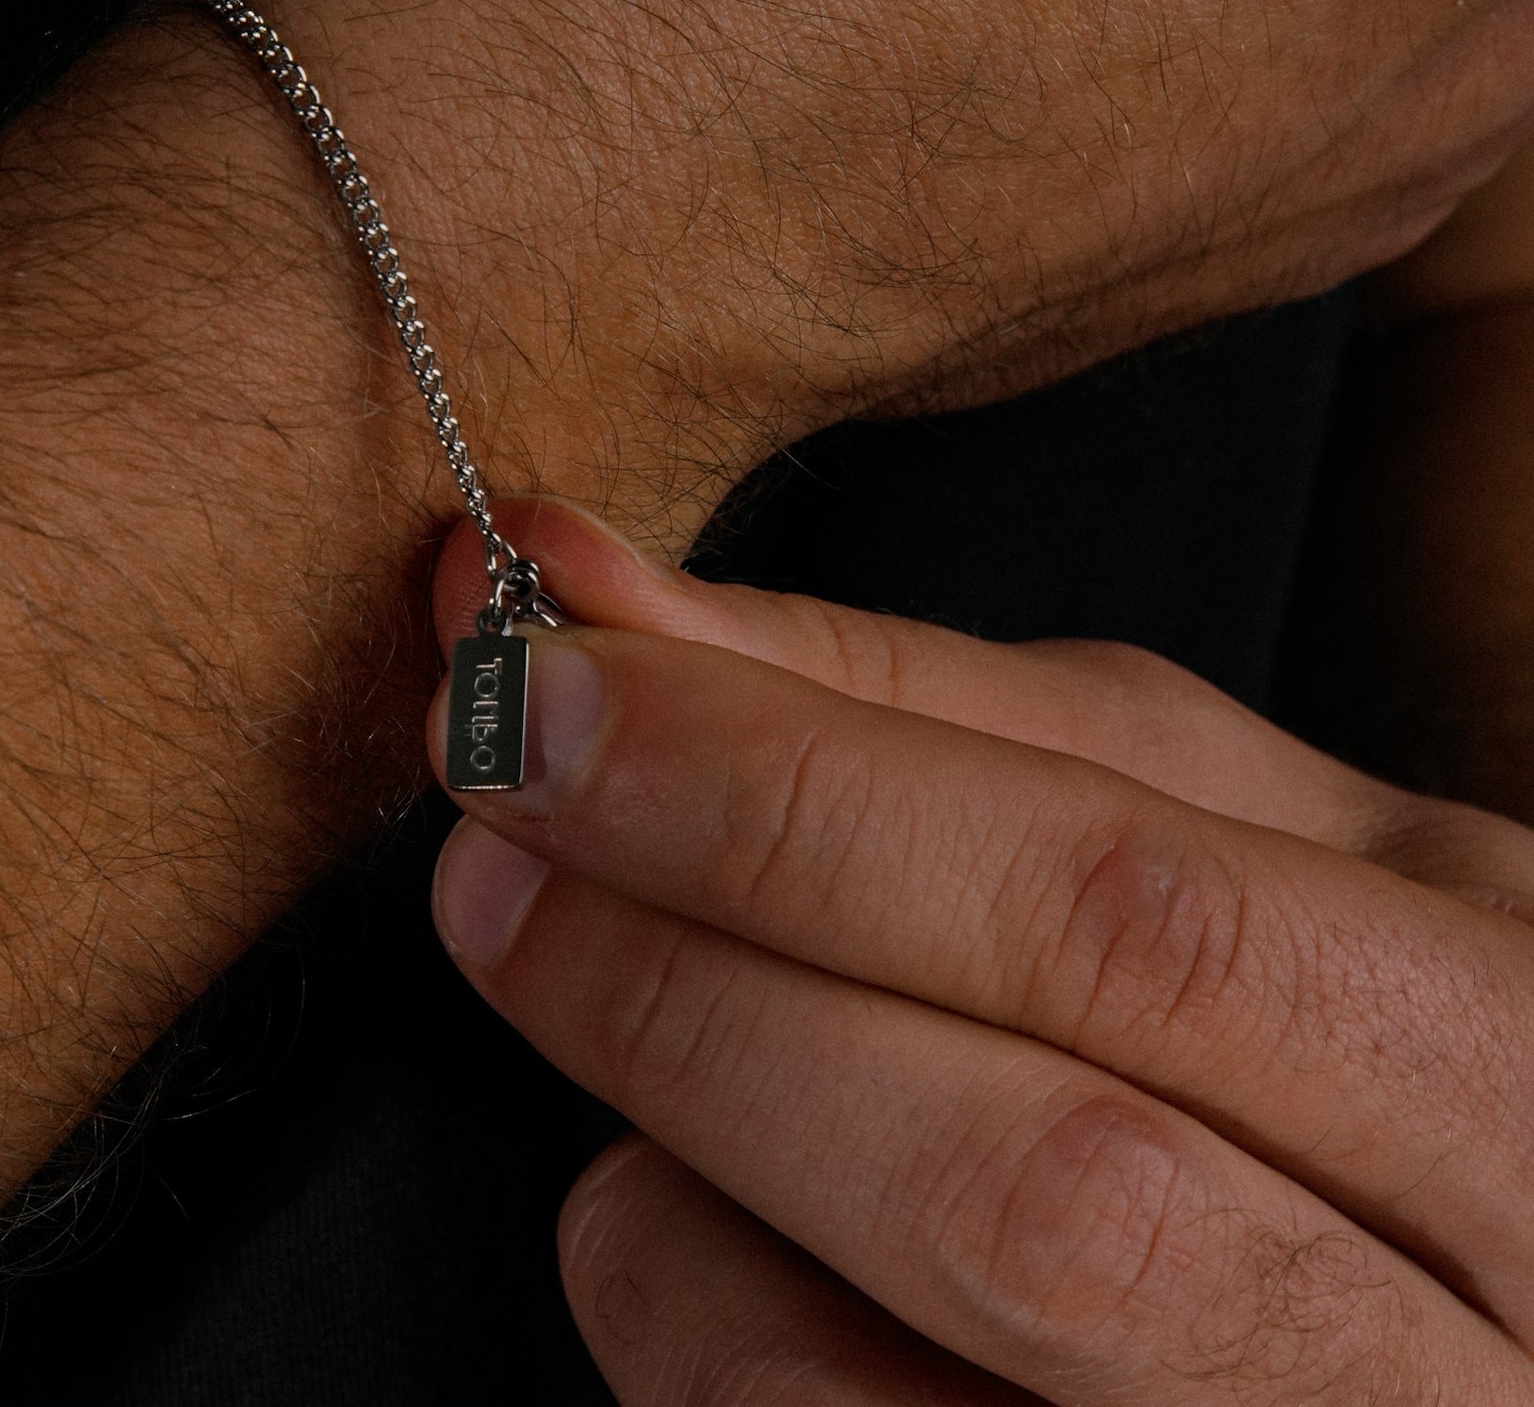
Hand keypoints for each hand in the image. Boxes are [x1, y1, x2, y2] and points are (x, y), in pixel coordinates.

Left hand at [428, 503, 1533, 1401]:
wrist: (1473, 1299)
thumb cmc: (1350, 1019)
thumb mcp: (1236, 824)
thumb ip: (927, 707)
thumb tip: (600, 596)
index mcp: (1520, 1069)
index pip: (1124, 923)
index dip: (789, 795)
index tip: (553, 673)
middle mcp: (1457, 1370)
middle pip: (1017, 1184)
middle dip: (687, 973)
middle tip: (491, 822)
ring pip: (855, 1394)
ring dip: (666, 1160)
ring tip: (614, 1001)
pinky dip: (685, 1309)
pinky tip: (717, 1201)